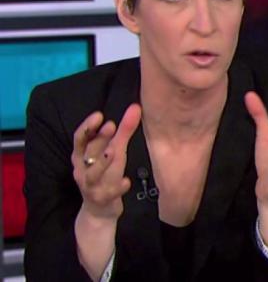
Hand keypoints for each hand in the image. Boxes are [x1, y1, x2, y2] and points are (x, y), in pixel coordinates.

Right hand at [72, 104, 140, 219]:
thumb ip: (123, 131)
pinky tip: (127, 182)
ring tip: (114, 151)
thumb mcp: (114, 151)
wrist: (99, 210)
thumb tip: (135, 107)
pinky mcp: (102, 199)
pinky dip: (118, 187)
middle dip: (98, 139)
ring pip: (93, 174)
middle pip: (87, 153)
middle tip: (111, 126)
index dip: (88, 127)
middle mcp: (83, 169)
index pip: (80, 139)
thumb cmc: (105, 174)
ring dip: (102, 162)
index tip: (99, 115)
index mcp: (82, 156)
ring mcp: (91, 185)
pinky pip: (109, 193)